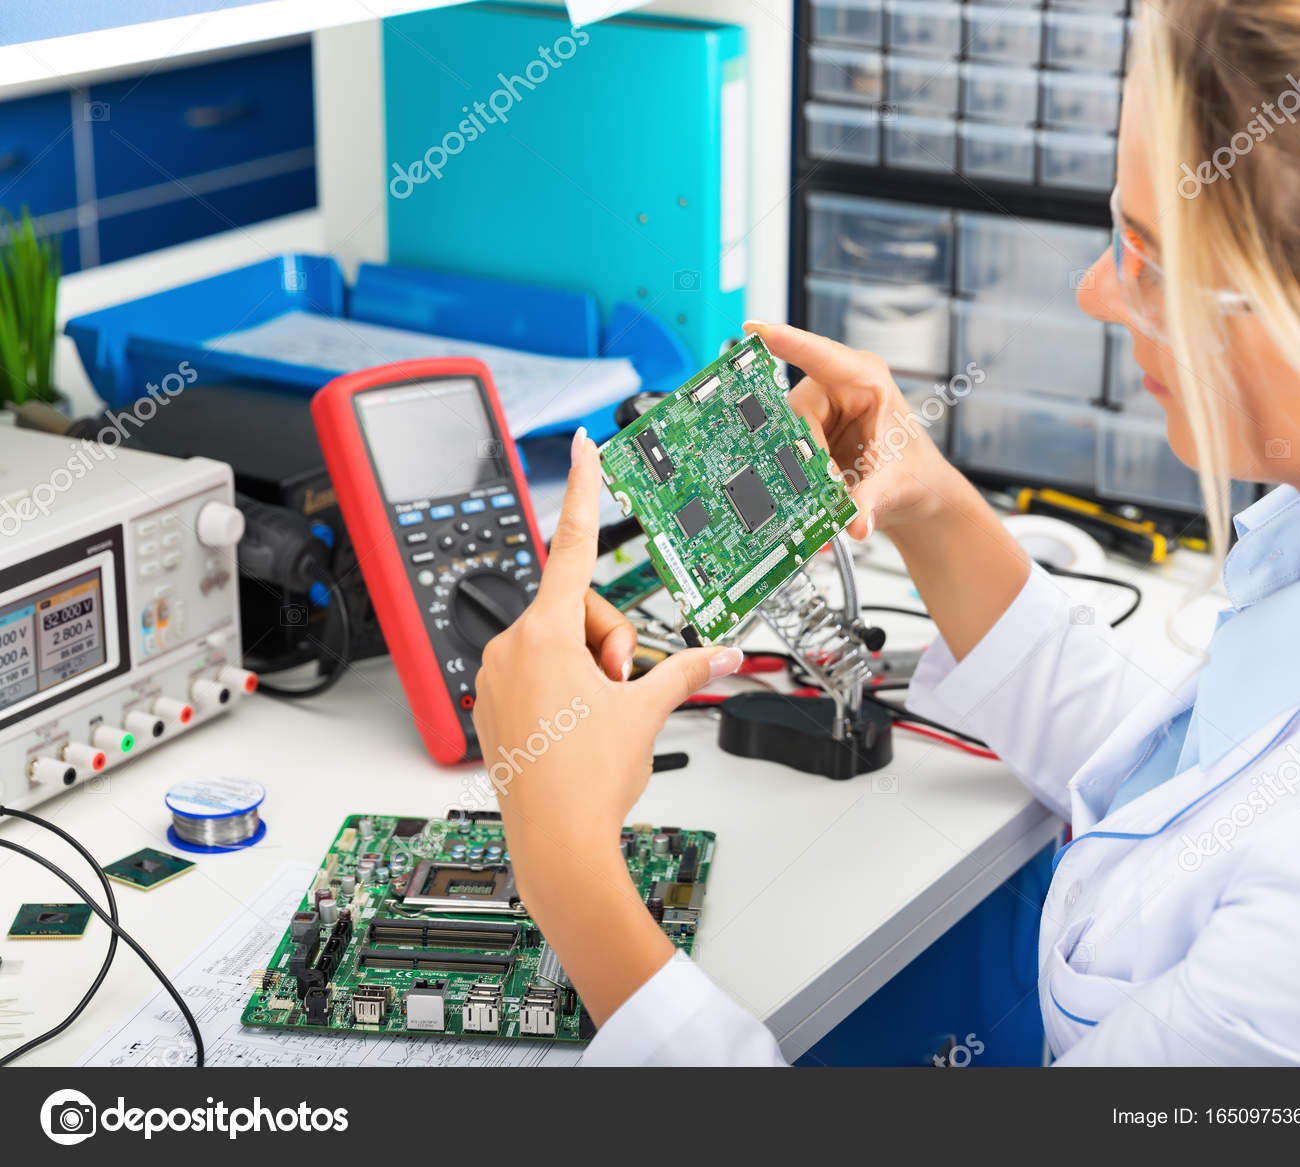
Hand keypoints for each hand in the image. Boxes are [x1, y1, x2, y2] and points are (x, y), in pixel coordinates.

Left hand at [471, 428, 741, 876]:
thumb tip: (724, 654)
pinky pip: (537, 672)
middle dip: (610, 640)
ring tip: (600, 715)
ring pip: (559, 642)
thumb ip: (686, 669)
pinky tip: (578, 728)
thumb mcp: (646, 711)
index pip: (572, 543)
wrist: (554, 845)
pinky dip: (566, 688)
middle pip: (578, 608)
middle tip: (622, 685)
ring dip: (591, 668)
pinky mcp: (493, 705)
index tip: (584, 445)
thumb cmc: (587, 781)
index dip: (584, 487)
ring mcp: (496, 677)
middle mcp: (510, 646)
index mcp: (544, 633)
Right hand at [746, 320, 963, 539]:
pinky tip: (810, 497)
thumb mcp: (896, 485)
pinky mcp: (806, 433)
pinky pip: (785, 450)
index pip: (821, 355)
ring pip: (784, 434)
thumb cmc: (915, 471)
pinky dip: (796, 479)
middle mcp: (837, 387)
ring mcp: (819, 410)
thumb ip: (873, 501)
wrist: (915, 492)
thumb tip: (856, 522)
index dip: (787, 341)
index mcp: (866, 379)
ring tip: (826, 496)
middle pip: (796, 410)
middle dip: (802, 453)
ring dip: (799, 471)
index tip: (756, 330)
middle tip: (820, 485)